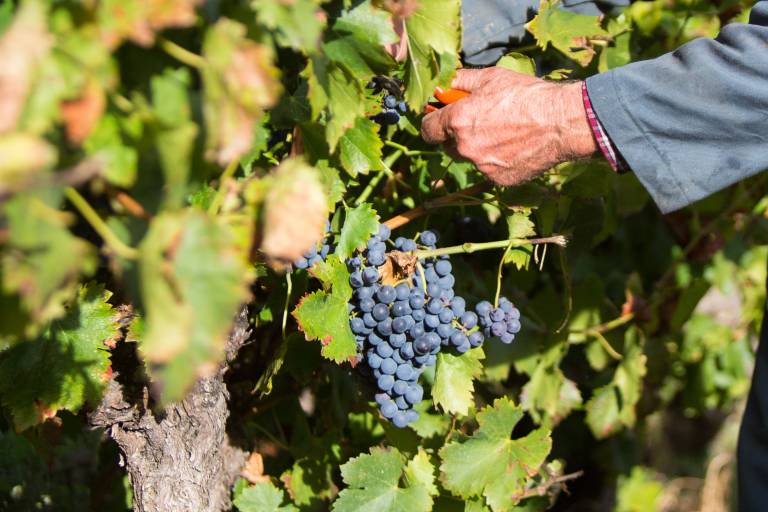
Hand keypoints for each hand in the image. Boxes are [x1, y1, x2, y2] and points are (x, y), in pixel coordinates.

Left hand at [420, 68, 598, 185]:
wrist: (561, 122)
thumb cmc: (527, 95)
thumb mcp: (491, 78)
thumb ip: (460, 81)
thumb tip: (441, 84)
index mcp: (458, 121)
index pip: (427, 129)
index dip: (432, 122)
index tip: (439, 118)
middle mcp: (465, 147)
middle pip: (448, 146)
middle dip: (456, 135)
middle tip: (477, 121)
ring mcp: (482, 167)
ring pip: (470, 158)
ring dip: (478, 148)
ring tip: (503, 131)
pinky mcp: (499, 179)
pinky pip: (489, 169)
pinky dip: (496, 160)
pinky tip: (515, 145)